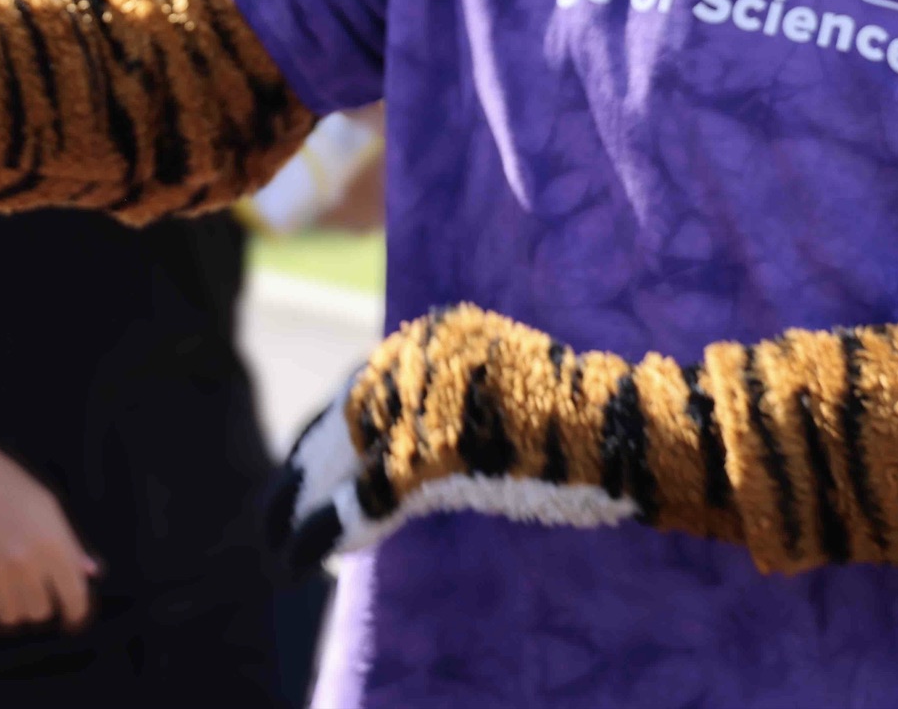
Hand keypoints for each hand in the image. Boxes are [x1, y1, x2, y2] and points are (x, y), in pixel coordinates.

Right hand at [0, 414, 96, 630]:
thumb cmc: (6, 485)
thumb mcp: (47, 507)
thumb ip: (69, 545)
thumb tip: (90, 573)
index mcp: (53, 544)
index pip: (74, 596)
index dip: (77, 610)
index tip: (73, 616)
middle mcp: (27, 564)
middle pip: (40, 611)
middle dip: (40, 602)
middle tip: (34, 589)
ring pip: (12, 616)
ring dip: (13, 605)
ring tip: (8, 586)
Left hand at [265, 306, 634, 574]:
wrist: (626, 427)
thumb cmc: (583, 418)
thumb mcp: (505, 388)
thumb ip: (458, 398)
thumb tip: (419, 442)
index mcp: (434, 338)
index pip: (358, 384)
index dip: (325, 435)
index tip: (299, 468)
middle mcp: (416, 360)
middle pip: (338, 420)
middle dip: (300, 471)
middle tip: (271, 515)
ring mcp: (423, 405)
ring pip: (338, 462)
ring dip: (299, 509)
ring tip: (274, 547)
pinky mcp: (429, 456)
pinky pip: (363, 499)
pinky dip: (329, 531)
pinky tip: (306, 558)